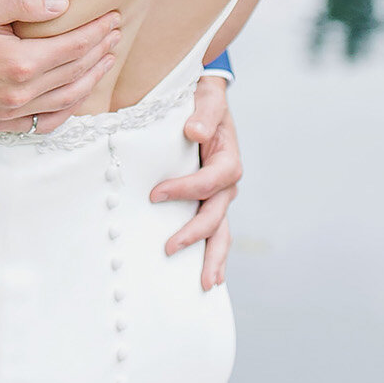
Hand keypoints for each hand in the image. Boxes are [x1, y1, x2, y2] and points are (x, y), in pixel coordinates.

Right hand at [0, 0, 122, 133]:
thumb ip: (24, 1)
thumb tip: (62, 4)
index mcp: (19, 63)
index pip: (74, 47)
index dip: (98, 32)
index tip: (113, 18)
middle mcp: (19, 93)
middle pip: (75, 73)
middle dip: (100, 52)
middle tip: (116, 34)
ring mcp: (10, 112)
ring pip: (66, 100)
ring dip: (91, 80)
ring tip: (105, 60)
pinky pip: (43, 121)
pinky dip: (65, 109)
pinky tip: (74, 95)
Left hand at [150, 76, 239, 290]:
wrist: (206, 101)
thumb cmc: (203, 100)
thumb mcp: (207, 99)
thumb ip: (204, 115)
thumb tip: (194, 132)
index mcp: (228, 158)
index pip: (211, 181)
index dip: (186, 189)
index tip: (156, 194)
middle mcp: (226, 182)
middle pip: (217, 215)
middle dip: (195, 234)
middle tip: (169, 248)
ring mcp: (219, 195)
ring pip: (219, 231)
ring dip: (212, 257)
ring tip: (205, 284)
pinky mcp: (208, 201)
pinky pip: (212, 230)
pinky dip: (208, 252)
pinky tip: (204, 276)